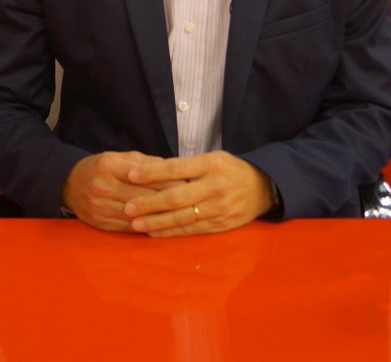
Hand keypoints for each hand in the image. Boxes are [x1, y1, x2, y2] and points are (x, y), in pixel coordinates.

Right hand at [62, 151, 179, 231]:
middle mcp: (102, 187)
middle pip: (143, 197)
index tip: (189, 183)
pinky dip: (147, 228)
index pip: (145, 175)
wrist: (70, 184)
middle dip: (169, 201)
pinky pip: (129, 228)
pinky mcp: (100, 224)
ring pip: (137, 216)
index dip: (169, 181)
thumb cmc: (102, 168)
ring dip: (161, 218)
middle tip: (193, 202)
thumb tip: (176, 170)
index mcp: (109, 166)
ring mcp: (100, 208)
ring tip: (183, 216)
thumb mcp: (122, 157)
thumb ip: (147, 164)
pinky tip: (164, 227)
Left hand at [122, 151, 274, 237]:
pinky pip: (191, 229)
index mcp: (211, 165)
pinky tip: (154, 232)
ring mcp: (218, 208)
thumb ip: (186, 165)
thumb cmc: (230, 170)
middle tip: (127, 207)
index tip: (131, 174)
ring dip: (156, 221)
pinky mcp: (220, 225)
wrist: (263, 188)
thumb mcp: (212, 158)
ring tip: (135, 223)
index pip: (175, 168)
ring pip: (182, 217)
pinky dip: (171, 231)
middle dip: (149, 203)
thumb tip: (151, 170)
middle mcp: (215, 187)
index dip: (152, 172)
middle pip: (176, 197)